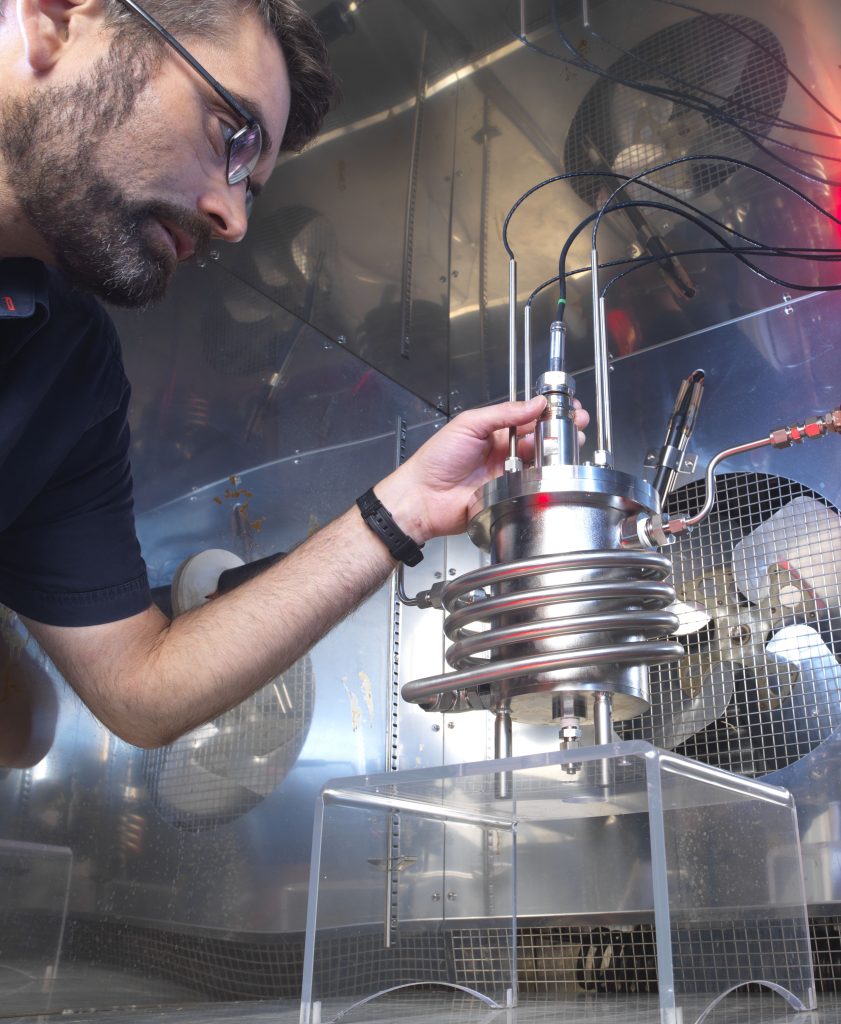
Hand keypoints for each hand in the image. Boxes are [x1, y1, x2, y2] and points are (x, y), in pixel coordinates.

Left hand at [376, 396, 588, 542]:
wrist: (423, 497)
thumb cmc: (436, 459)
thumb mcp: (469, 424)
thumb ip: (503, 413)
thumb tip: (534, 403)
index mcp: (494, 431)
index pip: (528, 417)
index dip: (548, 411)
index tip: (567, 406)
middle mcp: (504, 451)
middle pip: (540, 439)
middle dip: (560, 431)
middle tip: (577, 424)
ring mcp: (508, 474)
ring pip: (540, 462)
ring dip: (556, 453)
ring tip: (570, 443)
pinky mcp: (510, 495)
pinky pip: (532, 485)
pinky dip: (543, 477)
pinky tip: (552, 469)